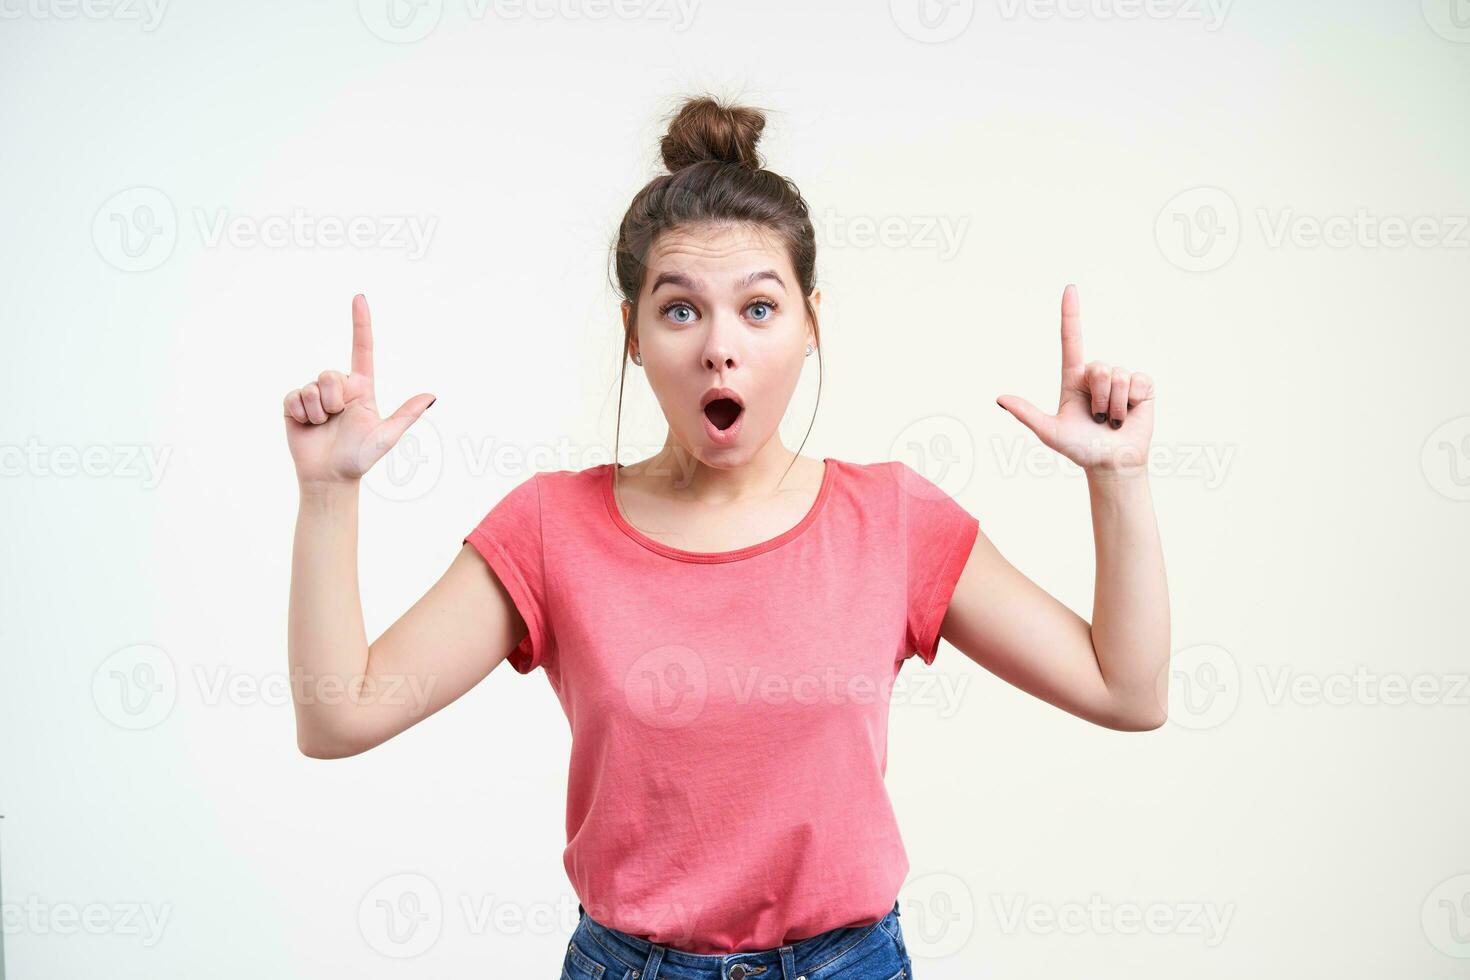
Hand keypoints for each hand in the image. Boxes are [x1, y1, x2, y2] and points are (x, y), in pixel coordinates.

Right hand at [282, 294, 435, 488]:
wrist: (330, 477)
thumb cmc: (360, 458)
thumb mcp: (386, 436)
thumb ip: (406, 414)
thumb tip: (431, 396)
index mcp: (362, 388)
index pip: (362, 349)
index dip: (360, 323)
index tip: (360, 298)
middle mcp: (339, 388)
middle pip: (330, 374)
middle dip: (334, 399)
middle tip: (338, 419)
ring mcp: (315, 395)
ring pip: (312, 386)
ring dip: (318, 411)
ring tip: (324, 426)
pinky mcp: (294, 404)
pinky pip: (294, 397)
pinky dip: (302, 414)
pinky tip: (308, 426)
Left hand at [996, 284, 1154, 473]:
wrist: (1111, 464)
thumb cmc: (1080, 448)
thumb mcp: (1050, 432)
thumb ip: (1027, 414)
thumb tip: (1000, 398)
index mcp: (1073, 378)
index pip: (1071, 340)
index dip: (1071, 314)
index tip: (1070, 289)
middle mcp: (1097, 374)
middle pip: (1098, 366)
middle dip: (1098, 397)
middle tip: (1098, 418)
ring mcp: (1121, 379)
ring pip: (1118, 375)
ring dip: (1114, 405)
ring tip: (1112, 419)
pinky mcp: (1143, 387)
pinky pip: (1139, 381)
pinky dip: (1133, 402)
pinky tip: (1131, 414)